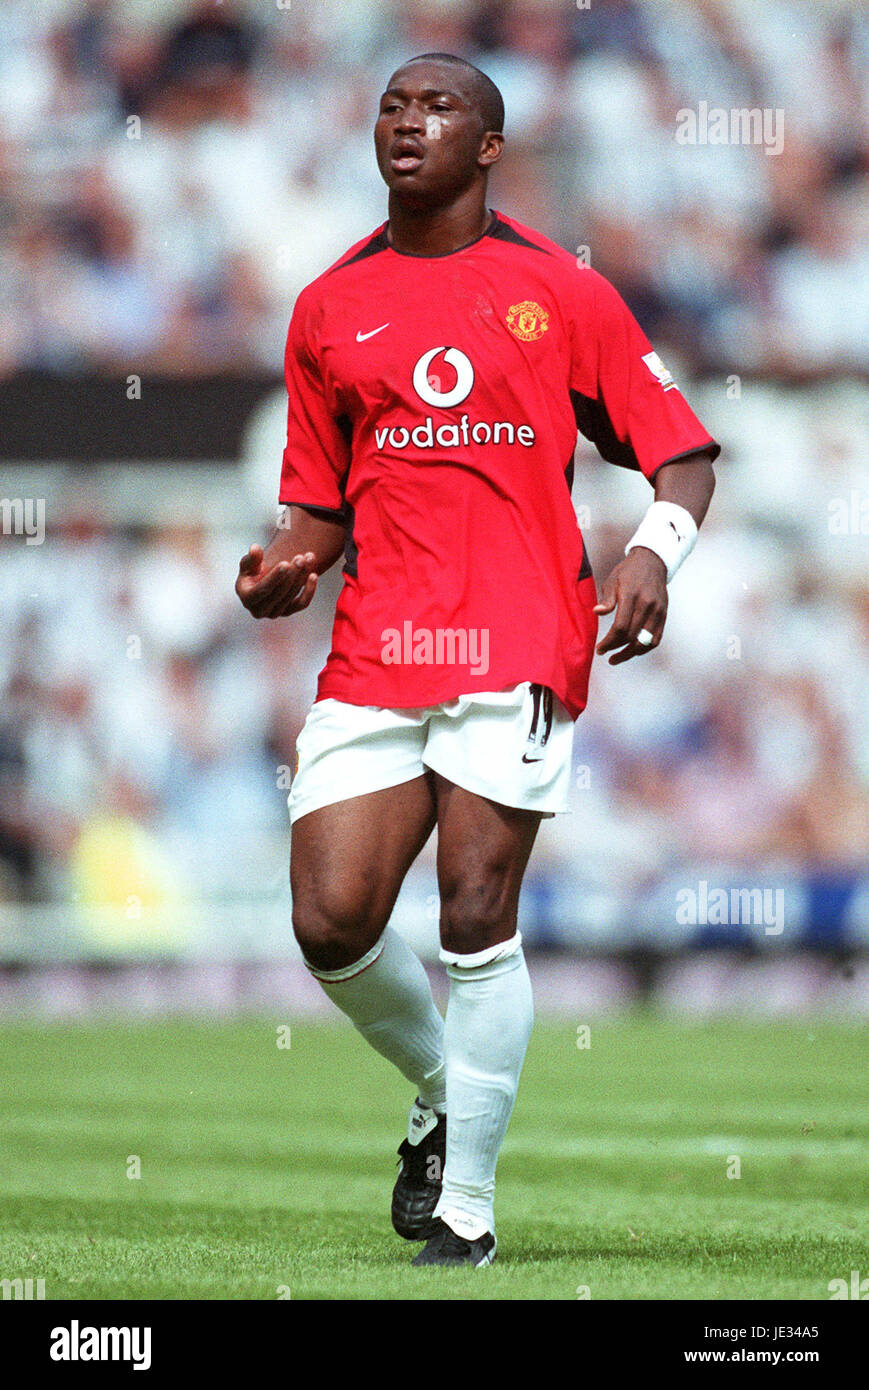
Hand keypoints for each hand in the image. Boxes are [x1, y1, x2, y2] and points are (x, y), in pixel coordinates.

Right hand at [235, 544, 317, 618]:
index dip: (274, 577)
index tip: (286, 563)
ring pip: (291, 596)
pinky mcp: (288, 612)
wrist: (263, 580)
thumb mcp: (248, 563)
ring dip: (301, 577)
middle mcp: (259, 611)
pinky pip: (302, 604)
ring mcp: (275, 613)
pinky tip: (314, 575)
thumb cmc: (253, 571)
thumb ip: (251, 557)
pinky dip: (309, 590)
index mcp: (247, 598)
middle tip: (300, 558)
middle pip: (279, 593)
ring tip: (308, 558)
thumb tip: (255, 548)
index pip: (262, 590)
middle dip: (291, 574)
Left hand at [593, 547, 667, 664]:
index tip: (600, 648)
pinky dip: (644, 648)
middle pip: (631, 636)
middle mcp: (647, 604)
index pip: (620, 627)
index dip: (609, 642)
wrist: (652, 562)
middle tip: (604, 652)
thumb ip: (607, 599)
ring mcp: (658, 611)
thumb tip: (598, 612)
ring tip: (617, 658)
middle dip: (616, 648)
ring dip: (630, 653)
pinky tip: (633, 651)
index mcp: (631, 595)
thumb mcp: (612, 580)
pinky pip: (655, 638)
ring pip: (645, 641)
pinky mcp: (664, 615)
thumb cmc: (628, 572)